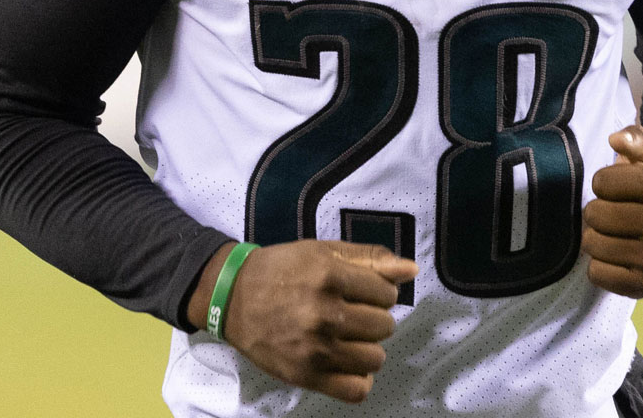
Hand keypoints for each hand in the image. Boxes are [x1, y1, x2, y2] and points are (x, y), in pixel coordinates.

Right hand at [187, 240, 417, 403]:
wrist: (231, 297)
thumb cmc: (281, 270)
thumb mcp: (322, 251)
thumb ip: (369, 258)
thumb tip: (411, 270)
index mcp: (330, 276)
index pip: (387, 294)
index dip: (379, 293)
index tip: (363, 293)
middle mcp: (324, 313)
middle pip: (385, 327)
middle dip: (374, 319)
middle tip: (352, 315)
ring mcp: (315, 347)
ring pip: (375, 358)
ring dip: (368, 349)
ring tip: (349, 339)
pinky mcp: (305, 374)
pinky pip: (356, 390)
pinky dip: (359, 380)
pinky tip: (347, 364)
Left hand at [582, 124, 642, 297]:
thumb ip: (635, 139)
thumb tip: (616, 140)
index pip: (602, 183)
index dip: (603, 181)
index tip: (616, 185)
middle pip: (595, 215)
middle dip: (596, 209)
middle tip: (611, 210)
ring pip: (593, 245)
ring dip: (595, 236)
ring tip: (612, 231)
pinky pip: (599, 275)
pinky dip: (599, 264)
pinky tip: (615, 253)